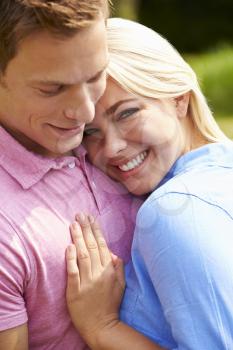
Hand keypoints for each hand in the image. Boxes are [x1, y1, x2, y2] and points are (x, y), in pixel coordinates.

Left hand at [66, 213, 124, 346]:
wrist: (101, 326)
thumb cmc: (110, 304)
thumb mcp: (121, 285)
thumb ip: (118, 267)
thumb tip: (113, 252)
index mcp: (109, 270)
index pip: (102, 245)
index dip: (96, 230)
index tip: (91, 218)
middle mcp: (99, 273)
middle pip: (91, 246)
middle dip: (86, 228)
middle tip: (80, 214)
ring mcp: (87, 281)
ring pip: (82, 255)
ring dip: (78, 238)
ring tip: (74, 223)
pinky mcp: (75, 290)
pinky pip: (73, 271)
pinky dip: (71, 258)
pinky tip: (69, 246)